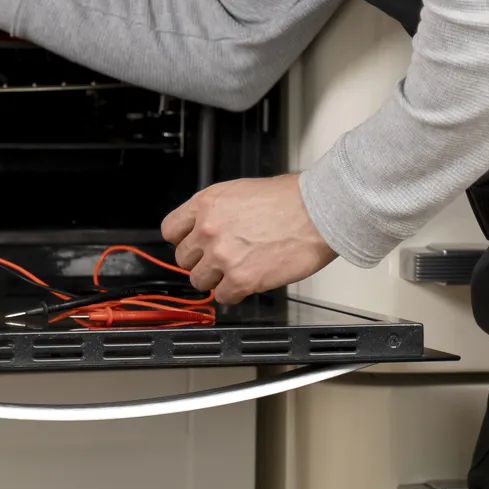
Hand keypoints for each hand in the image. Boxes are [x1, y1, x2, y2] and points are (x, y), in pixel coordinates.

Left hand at [161, 174, 336, 304]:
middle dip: (201, 260)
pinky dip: (234, 293)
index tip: (192, 246)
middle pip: (183, 258)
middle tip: (220, 259)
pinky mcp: (241, 280)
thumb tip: (207, 227)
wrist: (317, 211)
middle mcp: (208, 229)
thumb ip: (217, 211)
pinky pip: (223, 296)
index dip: (183, 240)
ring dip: (215, 279)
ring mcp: (222, 256)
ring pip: (199, 280)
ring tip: (236, 271)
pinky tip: (248, 282)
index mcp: (206, 203)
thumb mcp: (240, 191)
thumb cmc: (290, 198)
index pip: (170, 230)